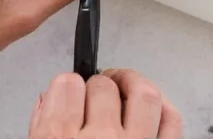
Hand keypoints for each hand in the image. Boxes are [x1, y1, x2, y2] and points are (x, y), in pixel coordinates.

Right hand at [29, 70, 182, 138]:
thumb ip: (41, 129)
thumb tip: (49, 101)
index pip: (66, 85)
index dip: (68, 84)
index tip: (71, 90)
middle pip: (103, 85)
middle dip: (99, 85)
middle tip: (96, 97)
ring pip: (143, 94)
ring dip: (134, 86)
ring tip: (126, 90)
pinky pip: (172, 121)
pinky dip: (164, 109)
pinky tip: (152, 111)